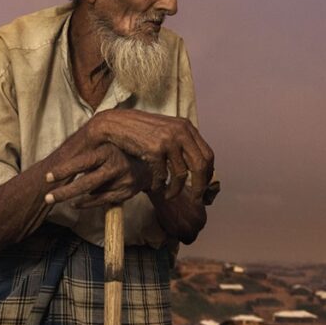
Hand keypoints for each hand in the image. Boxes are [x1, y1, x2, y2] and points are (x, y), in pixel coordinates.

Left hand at [44, 143, 151, 206]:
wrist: (146, 165)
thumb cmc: (116, 155)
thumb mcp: (104, 149)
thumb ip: (87, 155)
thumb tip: (59, 159)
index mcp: (107, 151)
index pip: (82, 162)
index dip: (65, 170)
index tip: (48, 177)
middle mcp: (116, 166)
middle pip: (86, 183)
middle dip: (64, 192)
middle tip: (48, 198)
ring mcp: (122, 181)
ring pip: (93, 193)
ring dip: (73, 197)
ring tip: (56, 198)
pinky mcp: (126, 193)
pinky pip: (101, 201)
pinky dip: (86, 203)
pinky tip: (76, 203)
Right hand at [84, 109, 213, 198]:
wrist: (117, 125)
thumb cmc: (141, 131)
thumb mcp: (167, 130)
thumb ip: (183, 142)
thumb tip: (201, 167)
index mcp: (187, 127)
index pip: (208, 154)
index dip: (208, 174)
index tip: (204, 187)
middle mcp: (180, 132)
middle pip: (200, 166)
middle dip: (200, 186)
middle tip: (197, 199)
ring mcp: (167, 140)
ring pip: (181, 174)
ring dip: (176, 190)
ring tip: (169, 195)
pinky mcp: (154, 150)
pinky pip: (162, 175)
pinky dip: (160, 185)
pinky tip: (156, 187)